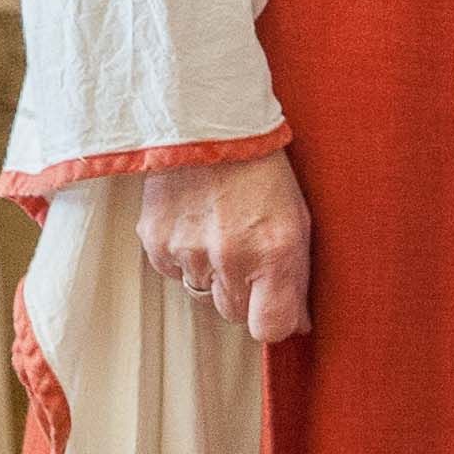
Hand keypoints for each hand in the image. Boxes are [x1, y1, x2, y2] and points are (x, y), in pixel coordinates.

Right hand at [133, 149, 313, 342]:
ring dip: (212, 272)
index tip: (275, 308)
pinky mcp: (155, 241)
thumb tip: (298, 324)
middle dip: (243, 293)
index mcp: (274, 253)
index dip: (273, 321)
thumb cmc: (263, 171)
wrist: (208, 126)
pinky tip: (195, 222)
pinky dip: (184, 256)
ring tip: (220, 228)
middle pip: (234, 313)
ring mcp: (188, 251)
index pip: (269, 327)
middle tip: (248, 252)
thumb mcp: (298, 219)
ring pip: (201, 292)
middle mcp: (230, 257)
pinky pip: (172, 271)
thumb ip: (297, 275)